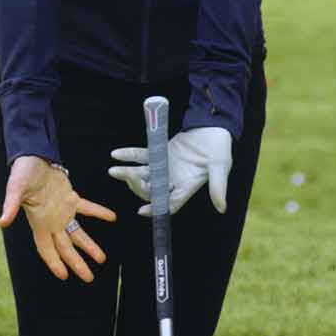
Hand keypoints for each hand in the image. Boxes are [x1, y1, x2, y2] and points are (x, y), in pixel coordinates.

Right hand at [0, 155, 116, 281]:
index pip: (46, 249)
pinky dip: (99, 212)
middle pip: (65, 248)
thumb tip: (2, 222)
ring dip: (89, 245)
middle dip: (76, 263)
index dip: (54, 262)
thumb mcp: (15, 189)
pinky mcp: (70, 197)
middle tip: (88, 277)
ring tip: (101, 258)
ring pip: (77, 233)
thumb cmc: (22, 173)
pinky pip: (87, 208)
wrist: (33, 156)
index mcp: (39, 222)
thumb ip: (11, 206)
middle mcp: (52, 221)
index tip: (64, 276)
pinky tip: (112, 218)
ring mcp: (62, 211)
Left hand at [108, 126, 233, 214]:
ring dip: (127, 173)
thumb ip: (218, 187)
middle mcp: (173, 180)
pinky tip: (116, 154)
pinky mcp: (160, 152)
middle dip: (136, 186)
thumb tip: (222, 208)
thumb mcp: (220, 166)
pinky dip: (129, 155)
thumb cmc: (220, 147)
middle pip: (150, 190)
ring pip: (143, 174)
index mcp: (187, 186)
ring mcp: (165, 167)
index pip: (169, 204)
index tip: (142, 210)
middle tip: (126, 176)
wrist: (214, 125)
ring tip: (113, 170)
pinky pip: (141, 156)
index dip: (156, 208)